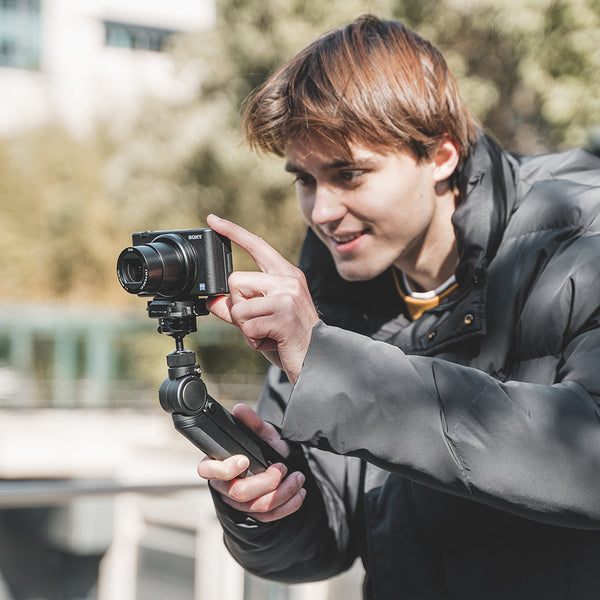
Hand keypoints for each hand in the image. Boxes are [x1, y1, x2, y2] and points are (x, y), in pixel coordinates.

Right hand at [197, 404, 306, 521]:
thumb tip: (240, 409)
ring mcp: (238, 503)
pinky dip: (288, 506)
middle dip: (265, 481)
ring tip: (298, 478)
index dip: (224, 469)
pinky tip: (299, 493)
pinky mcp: (254, 514)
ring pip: (256, 507)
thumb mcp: (260, 433)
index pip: (207, 470)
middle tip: (282, 467)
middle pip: (238, 492)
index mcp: (218, 463)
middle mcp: (224, 486)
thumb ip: (252, 422)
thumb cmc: (262, 447)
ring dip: (282, 493)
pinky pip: (269, 517)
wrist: (277, 463)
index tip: (245, 460)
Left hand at [206, 214, 318, 383]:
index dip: (233, 232)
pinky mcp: (283, 316)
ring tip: (267, 334)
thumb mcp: (262, 319)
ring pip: (238, 306)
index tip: (213, 219)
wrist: (318, 361)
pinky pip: (247, 325)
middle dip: (239, 308)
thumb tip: (212, 301)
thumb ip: (238, 308)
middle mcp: (288, 280)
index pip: (257, 246)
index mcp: (286, 275)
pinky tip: (271, 342)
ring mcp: (287, 296)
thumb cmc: (290, 339)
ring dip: (245, 328)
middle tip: (260, 323)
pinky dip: (252, 340)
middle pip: (236, 281)